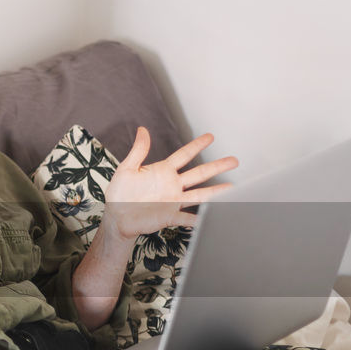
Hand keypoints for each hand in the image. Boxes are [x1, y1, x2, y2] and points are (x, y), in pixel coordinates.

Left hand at [103, 127, 237, 240]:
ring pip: (199, 194)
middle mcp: (172, 185)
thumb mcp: (126, 169)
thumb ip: (138, 151)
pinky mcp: (170, 216)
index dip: (196, 146)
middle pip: (199, 174)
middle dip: (217, 167)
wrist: (116, 216)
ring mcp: (173, 201)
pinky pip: (188, 218)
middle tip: (234, 161)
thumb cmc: (120, 193)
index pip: (183, 155)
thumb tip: (142, 130)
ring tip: (232, 188)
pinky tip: (211, 217)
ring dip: (216, 192)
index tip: (210, 137)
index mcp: (163, 171)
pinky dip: (199, 219)